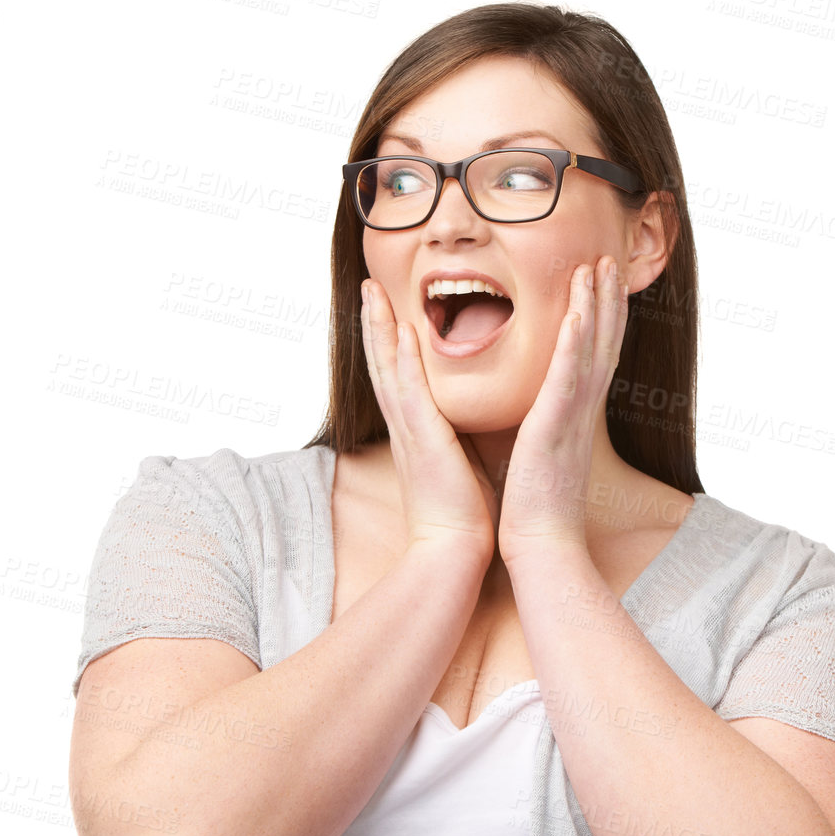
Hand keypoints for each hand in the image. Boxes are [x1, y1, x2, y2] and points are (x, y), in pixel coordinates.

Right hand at [359, 278, 497, 562]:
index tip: (387, 308)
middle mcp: (404, 428)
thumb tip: (466, 421)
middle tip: (368, 285)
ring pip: (388, 370)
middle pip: (383, 364)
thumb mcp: (458, 462)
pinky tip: (403, 331)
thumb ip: (456, 435)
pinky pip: (410, 394)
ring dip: (380, 329)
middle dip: (375, 323)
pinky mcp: (423, 442)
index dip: (389, 342)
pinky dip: (404, 362)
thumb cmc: (462, 514)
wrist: (454, 550)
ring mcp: (409, 433)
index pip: (397, 377)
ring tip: (372, 292)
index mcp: (414, 432)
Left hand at [497, 256, 628, 564]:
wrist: (540, 543)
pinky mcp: (557, 426)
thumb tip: (534, 413)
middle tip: (608, 257)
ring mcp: (573, 416)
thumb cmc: (534, 507)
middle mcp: (581, 410)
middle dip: (606, 298)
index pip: (592, 356)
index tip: (598, 281)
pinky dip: (578, 340)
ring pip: (591, 349)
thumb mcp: (539, 453)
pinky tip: (580, 309)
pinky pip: (570, 375)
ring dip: (596, 304)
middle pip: (601, 342)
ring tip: (597, 264)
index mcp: (574, 416)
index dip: (599, 317)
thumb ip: (542, 425)